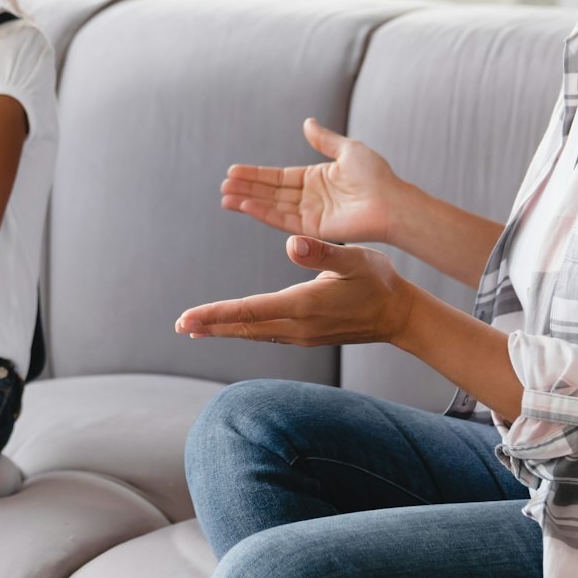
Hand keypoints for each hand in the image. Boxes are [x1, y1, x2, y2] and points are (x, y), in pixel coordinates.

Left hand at [175, 236, 419, 348]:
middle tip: (179, 324)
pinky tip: (227, 327)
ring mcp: (300, 333)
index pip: (250, 311)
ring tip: (193, 327)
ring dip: (222, 329)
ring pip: (252, 332)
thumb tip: (291, 242)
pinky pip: (264, 333)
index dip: (216, 314)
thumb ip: (322, 252)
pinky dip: (241, 329)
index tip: (189, 317)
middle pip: (244, 326)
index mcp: (304, 305)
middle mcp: (297, 325)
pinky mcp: (304, 334)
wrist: (398, 315)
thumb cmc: (378, 281)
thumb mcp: (354, 258)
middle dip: (210, 324)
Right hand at [220, 118, 399, 244]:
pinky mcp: (313, 228)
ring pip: (272, 206)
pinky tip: (245, 205)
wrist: (392, 202)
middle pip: (271, 191)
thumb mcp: (348, 150)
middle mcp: (310, 197)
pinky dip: (263, 213)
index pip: (278, 177)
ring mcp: (310, 213)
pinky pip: (283, 219)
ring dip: (248, 201)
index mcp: (316, 178)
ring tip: (225, 196)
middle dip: (247, 188)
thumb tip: (307, 122)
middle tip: (223, 184)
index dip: (256, 174)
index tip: (233, 170)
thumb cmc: (376, 176)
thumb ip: (324, 139)